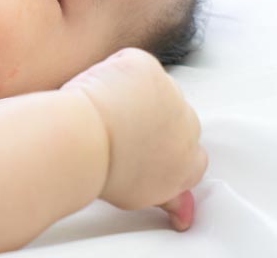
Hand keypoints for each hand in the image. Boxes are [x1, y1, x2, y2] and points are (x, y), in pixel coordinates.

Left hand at [62, 48, 206, 230]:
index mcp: (190, 163)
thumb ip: (169, 196)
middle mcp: (189, 126)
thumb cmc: (105, 172)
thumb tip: (184, 214)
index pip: (190, 152)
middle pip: (174, 114)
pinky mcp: (148, 66)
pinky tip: (97, 88)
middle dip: (149, 116)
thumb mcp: (143, 195)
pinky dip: (114, 70)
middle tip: (116, 126)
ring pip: (153, 86)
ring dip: (130, 91)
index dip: (162, 144)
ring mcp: (170, 92)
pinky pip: (130, 63)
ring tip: (101, 111)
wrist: (85, 143)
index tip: (140, 145)